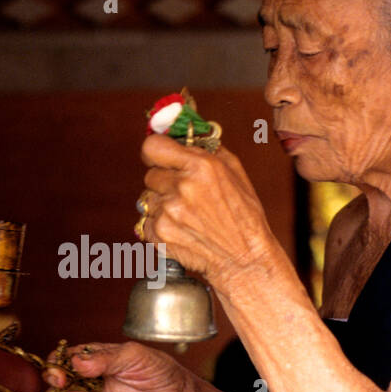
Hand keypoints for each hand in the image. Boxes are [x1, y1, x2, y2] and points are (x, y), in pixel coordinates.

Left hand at [138, 133, 276, 291]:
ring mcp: (168, 212)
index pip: (153, 146)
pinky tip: (181, 229)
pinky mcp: (159, 233)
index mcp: (201, 166)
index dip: (154, 151)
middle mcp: (182, 187)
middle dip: (164, 182)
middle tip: (184, 194)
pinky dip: (159, 225)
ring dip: (161, 204)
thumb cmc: (243, 216)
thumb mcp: (235, 172)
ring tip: (187, 215)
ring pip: (147, 198)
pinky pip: (146, 221)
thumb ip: (207, 149)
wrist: (243, 259)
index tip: (159, 156)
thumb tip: (186, 132)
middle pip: (150, 174)